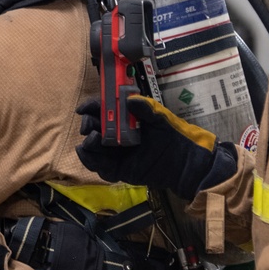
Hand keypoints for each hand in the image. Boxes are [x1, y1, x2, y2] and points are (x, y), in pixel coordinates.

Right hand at [75, 95, 236, 198]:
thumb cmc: (173, 135)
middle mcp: (118, 135)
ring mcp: (117, 153)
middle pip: (94, 129)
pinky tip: (89, 155)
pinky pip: (101, 167)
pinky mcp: (120, 170)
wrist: (185, 162)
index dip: (91, 108)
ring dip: (88, 144)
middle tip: (89, 127)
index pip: (103, 110)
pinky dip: (91, 162)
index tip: (82, 109)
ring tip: (91, 141)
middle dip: (88, 126)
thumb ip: (146, 108)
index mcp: (125, 119)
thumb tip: (130, 99)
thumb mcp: (161, 118)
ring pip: (94, 148)